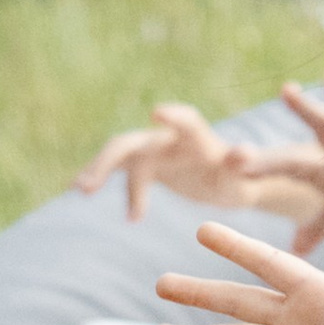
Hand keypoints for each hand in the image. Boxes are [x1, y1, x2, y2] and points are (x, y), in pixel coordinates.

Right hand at [74, 100, 277, 222]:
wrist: (228, 180)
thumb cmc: (239, 178)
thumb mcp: (243, 178)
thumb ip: (241, 164)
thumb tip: (243, 154)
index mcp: (197, 139)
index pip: (186, 122)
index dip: (173, 116)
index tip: (156, 112)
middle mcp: (170, 139)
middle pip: (134, 143)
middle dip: (109, 160)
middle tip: (87, 185)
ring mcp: (155, 150)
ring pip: (120, 155)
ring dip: (99, 170)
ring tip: (79, 190)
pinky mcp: (147, 163)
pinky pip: (123, 172)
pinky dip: (111, 185)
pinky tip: (116, 212)